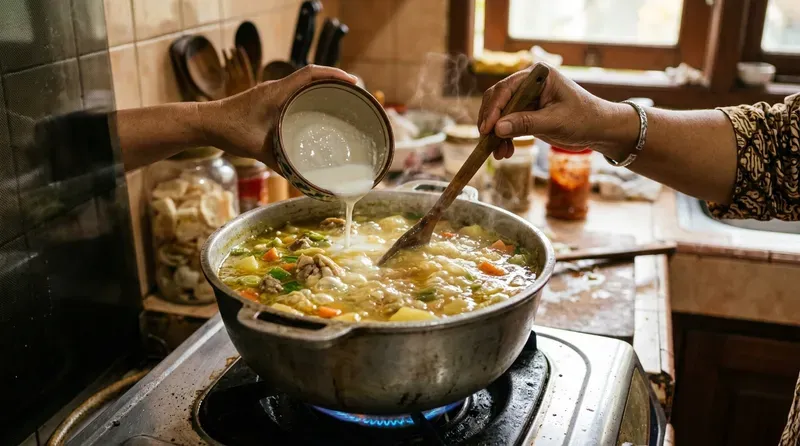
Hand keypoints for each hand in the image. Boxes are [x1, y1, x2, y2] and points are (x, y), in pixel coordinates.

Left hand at [199, 65, 357, 170]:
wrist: (206, 123)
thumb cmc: (230, 132)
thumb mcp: (258, 150)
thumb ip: (281, 165)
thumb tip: (304, 184)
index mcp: (277, 93)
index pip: (310, 74)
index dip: (334, 75)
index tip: (353, 83)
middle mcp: (277, 87)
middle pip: (312, 76)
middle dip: (335, 81)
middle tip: (354, 94)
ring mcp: (272, 91)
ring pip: (303, 82)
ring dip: (322, 86)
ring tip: (342, 99)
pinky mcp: (268, 97)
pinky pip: (294, 90)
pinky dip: (309, 94)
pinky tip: (316, 108)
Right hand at [477, 66, 634, 159]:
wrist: (599, 130)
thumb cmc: (584, 119)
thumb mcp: (555, 122)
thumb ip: (525, 123)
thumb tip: (497, 129)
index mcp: (537, 76)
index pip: (506, 88)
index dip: (494, 108)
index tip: (487, 128)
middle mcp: (528, 84)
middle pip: (498, 100)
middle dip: (491, 122)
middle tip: (486, 141)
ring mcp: (526, 100)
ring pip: (499, 114)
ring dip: (496, 134)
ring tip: (498, 153)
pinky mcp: (526, 114)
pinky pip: (507, 125)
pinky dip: (504, 139)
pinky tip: (505, 152)